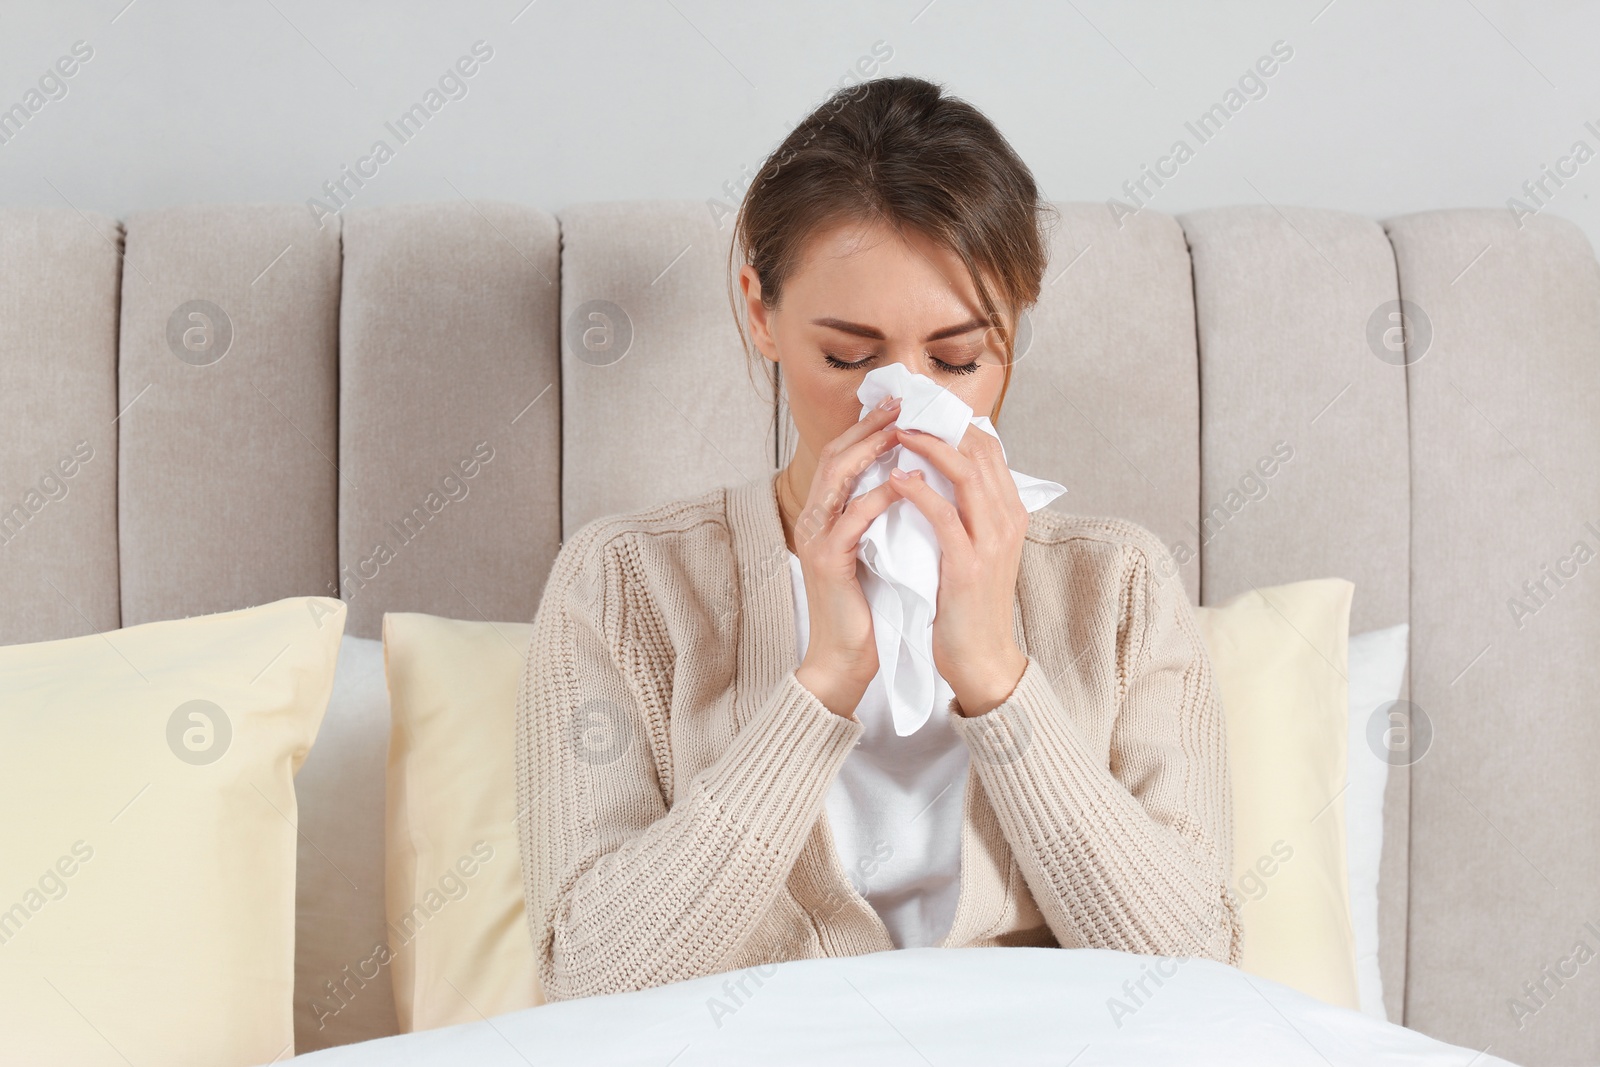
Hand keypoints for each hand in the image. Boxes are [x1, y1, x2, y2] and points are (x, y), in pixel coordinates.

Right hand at [789, 395, 902, 719]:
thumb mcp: (878, 551)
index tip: (902, 405)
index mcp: (827, 517)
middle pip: (837, 456)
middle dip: (869, 426)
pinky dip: (879, 497)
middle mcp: (815, 521)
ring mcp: (817, 540)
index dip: (868, 428)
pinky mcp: (828, 562)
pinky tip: (906, 484)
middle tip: (901, 402)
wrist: (846, 659)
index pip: (844, 457)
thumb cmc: (868, 608)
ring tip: (902, 430)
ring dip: (871, 450)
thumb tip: (918, 479)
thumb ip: (885, 516)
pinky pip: (852, 519)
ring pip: (838, 478)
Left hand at [888, 423, 1029, 716]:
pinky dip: (919, 492)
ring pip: (965, 473)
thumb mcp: (976, 550)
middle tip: (903, 410)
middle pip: (979, 450)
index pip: (988, 448)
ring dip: (927, 447)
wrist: (981, 660)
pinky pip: (943, 514)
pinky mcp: (968, 564)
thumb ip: (966, 513)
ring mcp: (991, 541)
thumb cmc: (969, 606)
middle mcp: (1007, 520)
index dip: (954, 423)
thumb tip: (939, 476)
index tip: (920, 410)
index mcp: (1010, 513)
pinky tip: (895, 480)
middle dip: (939, 424)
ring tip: (896, 433)